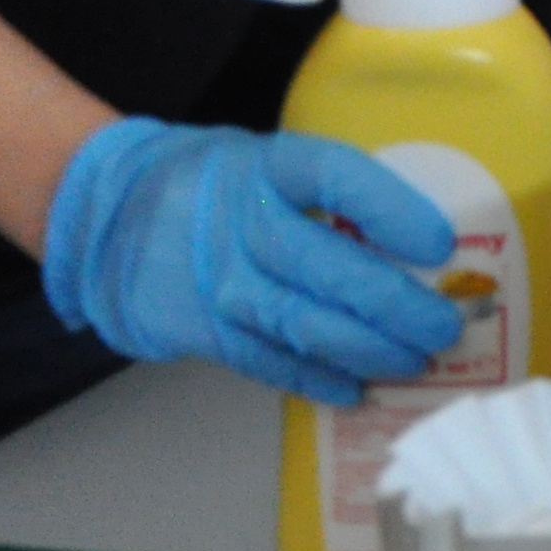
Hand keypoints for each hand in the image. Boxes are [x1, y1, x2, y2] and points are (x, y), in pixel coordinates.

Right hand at [41, 120, 468, 403]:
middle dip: (398, 305)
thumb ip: (327, 194)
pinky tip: (355, 388)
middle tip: (447, 325)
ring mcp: (220, 283)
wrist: (103, 212)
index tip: (440, 242)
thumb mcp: (264, 161)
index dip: (393, 210)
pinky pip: (266, 361)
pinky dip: (314, 379)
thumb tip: (418, 240)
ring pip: (304, 325)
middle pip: (330, 269)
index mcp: (270, 168)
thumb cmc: (212, 183)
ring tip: (416, 360)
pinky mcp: (202, 329)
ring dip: (368, 349)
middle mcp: (244, 225)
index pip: (338, 179)